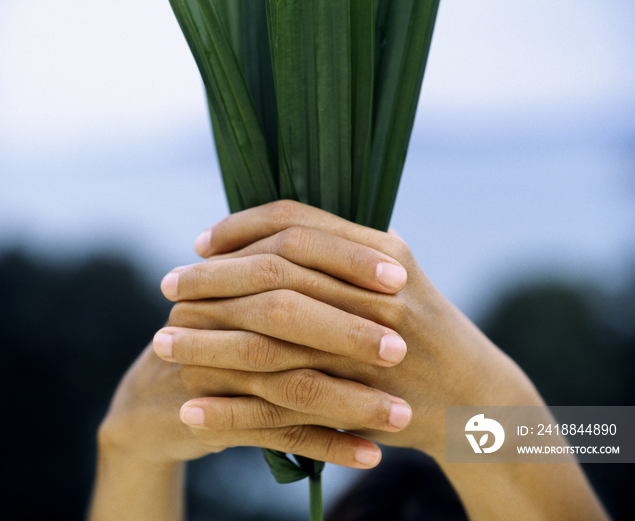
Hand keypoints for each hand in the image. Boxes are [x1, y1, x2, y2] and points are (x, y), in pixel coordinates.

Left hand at [159, 200, 542, 460]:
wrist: (473, 398)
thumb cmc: (423, 330)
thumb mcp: (394, 276)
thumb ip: (344, 253)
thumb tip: (278, 235)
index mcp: (383, 252)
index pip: (294, 224)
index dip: (239, 228)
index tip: (201, 243)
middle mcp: (377, 291)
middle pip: (272, 273)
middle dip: (211, 279)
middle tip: (168, 286)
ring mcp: (368, 350)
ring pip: (268, 340)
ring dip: (207, 342)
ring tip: (161, 342)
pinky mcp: (361, 403)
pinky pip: (284, 406)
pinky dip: (232, 410)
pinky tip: (193, 410)